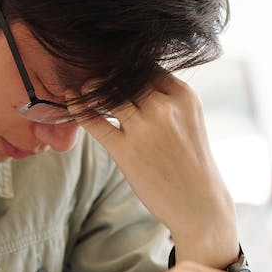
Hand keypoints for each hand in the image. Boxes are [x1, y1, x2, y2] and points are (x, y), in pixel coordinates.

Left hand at [70, 70, 237, 265]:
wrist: (200, 205)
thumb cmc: (191, 162)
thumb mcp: (189, 120)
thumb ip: (165, 98)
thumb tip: (131, 78)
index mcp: (183, 96)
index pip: (146, 66)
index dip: (125, 66)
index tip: (112, 68)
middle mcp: (165, 107)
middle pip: (124, 76)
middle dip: (106, 75)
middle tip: (91, 72)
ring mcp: (145, 128)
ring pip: (107, 93)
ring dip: (91, 88)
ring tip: (83, 88)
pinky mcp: (126, 151)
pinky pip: (94, 120)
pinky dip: (79, 108)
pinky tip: (71, 100)